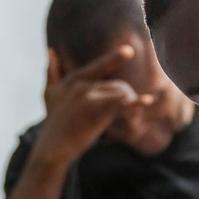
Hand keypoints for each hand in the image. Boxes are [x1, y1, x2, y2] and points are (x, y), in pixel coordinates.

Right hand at [38, 45, 153, 165]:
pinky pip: (121, 103)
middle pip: (117, 87)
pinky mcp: (97, 110)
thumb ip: (52, 71)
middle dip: (128, 101)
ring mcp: (88, 97)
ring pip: (122, 95)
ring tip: (131, 127)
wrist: (51, 149)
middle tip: (131, 120)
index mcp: (74, 80)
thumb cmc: (53, 124)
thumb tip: (52, 50)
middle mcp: (81, 85)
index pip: (98, 67)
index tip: (129, 51)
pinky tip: (149, 101)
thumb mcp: (50, 94)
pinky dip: (136, 103)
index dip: (113, 59)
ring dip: (131, 109)